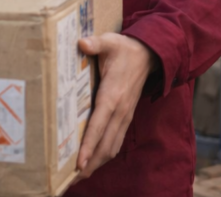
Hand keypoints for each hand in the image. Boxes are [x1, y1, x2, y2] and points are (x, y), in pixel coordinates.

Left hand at [73, 34, 155, 181]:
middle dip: (90, 163)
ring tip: (79, 177)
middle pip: (105, 144)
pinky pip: (116, 141)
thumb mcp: (110, 42)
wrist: (149, 55)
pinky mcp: (126, 118)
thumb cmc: (124, 49)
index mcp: (113, 95)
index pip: (99, 124)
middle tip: (71, 179)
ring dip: (97, 163)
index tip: (80, 162)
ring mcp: (125, 116)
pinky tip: (93, 162)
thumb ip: (95, 43)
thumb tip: (82, 43)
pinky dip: (104, 155)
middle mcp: (120, 111)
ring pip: (111, 147)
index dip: (89, 144)